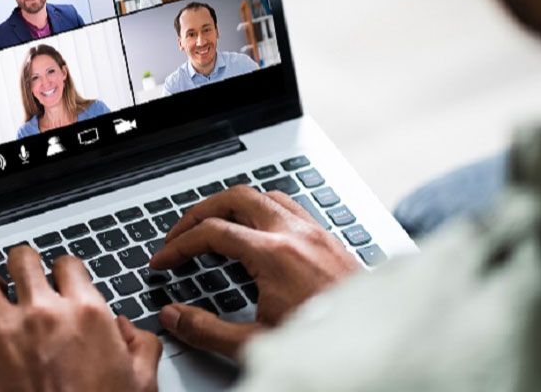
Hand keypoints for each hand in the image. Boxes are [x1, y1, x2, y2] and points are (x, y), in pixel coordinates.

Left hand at [0, 246, 160, 391]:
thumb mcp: (141, 381)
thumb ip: (140, 345)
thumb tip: (126, 328)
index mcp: (86, 314)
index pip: (67, 264)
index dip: (62, 272)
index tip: (58, 282)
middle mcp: (44, 313)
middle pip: (21, 259)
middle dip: (22, 268)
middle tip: (22, 283)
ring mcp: (6, 330)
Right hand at [148, 186, 361, 356]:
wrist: (376, 343)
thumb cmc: (326, 343)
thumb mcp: (256, 344)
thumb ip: (206, 330)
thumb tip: (173, 315)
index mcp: (275, 255)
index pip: (212, 232)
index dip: (178, 245)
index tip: (164, 260)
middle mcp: (296, 235)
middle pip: (235, 198)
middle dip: (200, 212)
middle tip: (181, 233)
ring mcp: (316, 234)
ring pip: (264, 196)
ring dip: (233, 206)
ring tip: (214, 225)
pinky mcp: (330, 240)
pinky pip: (290, 207)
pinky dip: (264, 210)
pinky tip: (258, 231)